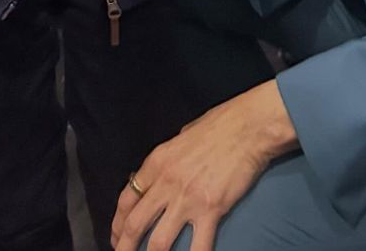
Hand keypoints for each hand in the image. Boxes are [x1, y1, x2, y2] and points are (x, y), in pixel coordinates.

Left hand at [111, 83, 296, 250]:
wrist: (247, 126)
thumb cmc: (218, 126)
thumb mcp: (182, 137)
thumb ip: (169, 160)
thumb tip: (163, 174)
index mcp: (157, 162)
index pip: (127, 198)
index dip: (117, 223)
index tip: (117, 237)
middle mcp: (166, 182)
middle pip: (135, 224)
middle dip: (125, 247)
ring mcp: (187, 198)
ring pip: (158, 242)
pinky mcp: (210, 209)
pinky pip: (197, 247)